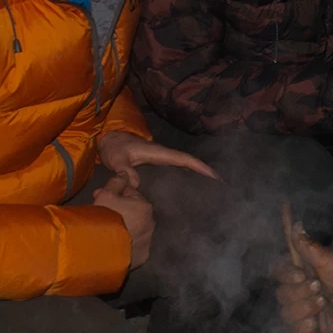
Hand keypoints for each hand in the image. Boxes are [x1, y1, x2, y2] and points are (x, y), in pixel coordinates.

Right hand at [93, 172, 154, 267]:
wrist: (103, 251)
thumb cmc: (104, 219)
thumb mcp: (106, 195)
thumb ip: (116, 182)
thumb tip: (125, 174)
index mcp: (144, 206)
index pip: (130, 194)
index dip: (114, 194)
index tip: (100, 197)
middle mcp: (151, 223)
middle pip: (133, 211)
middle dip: (119, 210)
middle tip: (101, 215)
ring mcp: (148, 241)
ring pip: (135, 228)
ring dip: (124, 226)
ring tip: (107, 231)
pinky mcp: (143, 256)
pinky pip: (134, 245)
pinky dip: (126, 243)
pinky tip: (114, 244)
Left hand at [97, 130, 216, 188]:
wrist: (110, 141)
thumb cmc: (114, 148)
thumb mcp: (116, 159)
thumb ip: (124, 170)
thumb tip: (134, 182)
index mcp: (159, 153)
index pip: (184, 159)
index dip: (200, 167)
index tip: (216, 176)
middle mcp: (164, 156)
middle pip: (190, 164)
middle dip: (206, 172)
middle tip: (222, 187)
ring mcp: (162, 160)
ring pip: (185, 167)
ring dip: (198, 175)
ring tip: (212, 190)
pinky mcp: (158, 165)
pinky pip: (177, 170)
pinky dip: (187, 177)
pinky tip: (190, 190)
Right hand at [271, 228, 332, 332]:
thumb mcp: (326, 258)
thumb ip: (306, 245)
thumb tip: (296, 225)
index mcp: (297, 271)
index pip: (276, 272)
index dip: (285, 276)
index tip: (302, 275)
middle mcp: (297, 289)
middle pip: (281, 296)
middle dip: (301, 294)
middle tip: (320, 288)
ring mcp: (303, 308)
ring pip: (286, 314)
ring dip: (305, 309)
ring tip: (323, 303)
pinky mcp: (311, 326)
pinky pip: (295, 331)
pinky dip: (304, 328)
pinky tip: (316, 322)